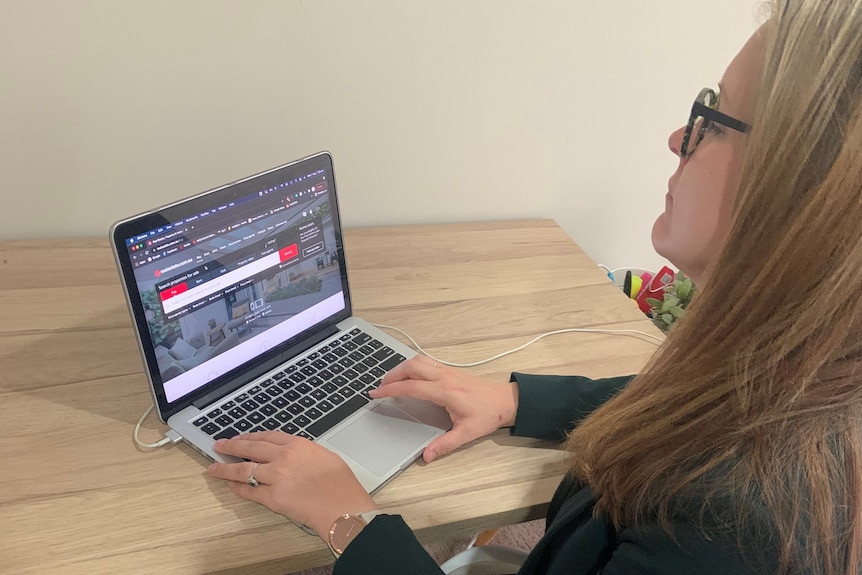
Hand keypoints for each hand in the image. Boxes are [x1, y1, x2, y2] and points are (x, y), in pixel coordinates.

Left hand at [207, 431, 375, 537]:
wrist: (342, 506)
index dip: (250, 436)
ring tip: (214, 468)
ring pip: (243, 470)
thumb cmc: (341, 484)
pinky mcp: (272, 498)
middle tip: (219, 445)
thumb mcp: (325, 456)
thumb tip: (294, 455)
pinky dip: (238, 489)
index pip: (267, 436)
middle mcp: (283, 458)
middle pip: (250, 448)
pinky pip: (249, 492)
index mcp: (298, 445)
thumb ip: (305, 452)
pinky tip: (231, 486)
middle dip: (232, 446)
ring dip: (225, 468)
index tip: (240, 437)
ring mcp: (275, 477)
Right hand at [370, 355, 518, 462]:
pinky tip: (409, 375)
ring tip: (390, 380)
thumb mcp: (466, 433)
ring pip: (418, 361)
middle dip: (391, 375)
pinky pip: (426, 362)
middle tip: (379, 387)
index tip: (376, 393)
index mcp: (445, 391)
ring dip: (401, 367)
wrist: (506, 401)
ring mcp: (447, 371)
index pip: (411, 387)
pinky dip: (412, 366)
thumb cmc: (488, 414)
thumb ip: (445, 444)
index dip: (391, 390)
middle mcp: (444, 377)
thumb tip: (427, 455)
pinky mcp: (450, 370)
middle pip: (411, 367)